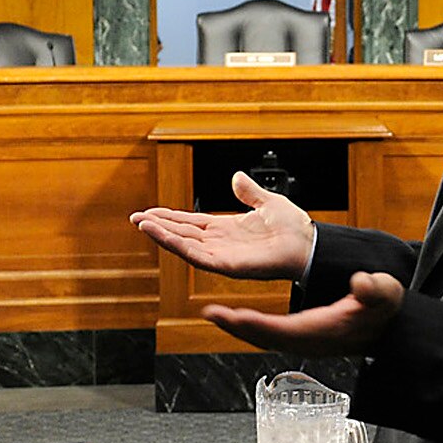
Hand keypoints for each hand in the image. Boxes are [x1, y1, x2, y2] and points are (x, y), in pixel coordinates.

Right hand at [130, 172, 314, 281]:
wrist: (308, 244)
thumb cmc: (294, 228)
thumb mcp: (267, 202)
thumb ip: (249, 192)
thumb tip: (237, 177)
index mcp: (226, 229)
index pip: (190, 223)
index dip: (169, 217)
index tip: (148, 212)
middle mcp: (220, 243)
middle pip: (181, 233)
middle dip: (158, 226)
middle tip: (134, 218)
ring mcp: (221, 255)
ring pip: (184, 245)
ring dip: (161, 235)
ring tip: (141, 224)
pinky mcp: (226, 265)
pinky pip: (196, 255)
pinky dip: (176, 245)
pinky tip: (161, 235)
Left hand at [203, 270, 405, 355]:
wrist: (387, 330)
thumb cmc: (383, 312)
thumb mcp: (386, 295)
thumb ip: (375, 289)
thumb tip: (362, 282)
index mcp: (325, 330)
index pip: (286, 330)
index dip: (260, 324)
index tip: (237, 316)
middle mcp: (309, 341)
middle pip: (266, 338)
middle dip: (237, 327)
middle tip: (212, 314)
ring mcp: (303, 343)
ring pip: (264, 339)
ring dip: (238, 328)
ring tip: (214, 314)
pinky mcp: (300, 339)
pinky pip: (269, 336)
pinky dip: (249, 327)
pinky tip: (235, 318)